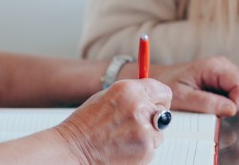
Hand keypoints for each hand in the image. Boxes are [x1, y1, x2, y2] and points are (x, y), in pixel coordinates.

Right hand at [55, 79, 171, 164]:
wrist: (74, 148)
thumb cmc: (86, 124)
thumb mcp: (107, 97)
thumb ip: (132, 95)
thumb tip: (152, 98)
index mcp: (128, 90)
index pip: (162, 90)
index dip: (159, 98)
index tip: (156, 103)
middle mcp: (139, 107)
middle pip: (164, 111)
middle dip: (153, 116)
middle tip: (134, 123)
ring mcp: (144, 129)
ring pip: (159, 131)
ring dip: (147, 134)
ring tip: (123, 136)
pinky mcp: (145, 149)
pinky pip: (153, 147)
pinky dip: (142, 148)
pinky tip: (123, 146)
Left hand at [149, 56, 238, 115]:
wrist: (160, 79)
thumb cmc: (168, 85)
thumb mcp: (182, 97)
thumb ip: (207, 103)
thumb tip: (232, 109)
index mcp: (214, 67)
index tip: (224, 113)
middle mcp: (224, 66)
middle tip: (221, 112)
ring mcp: (226, 72)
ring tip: (218, 108)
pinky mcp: (226, 80)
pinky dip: (235, 103)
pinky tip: (219, 105)